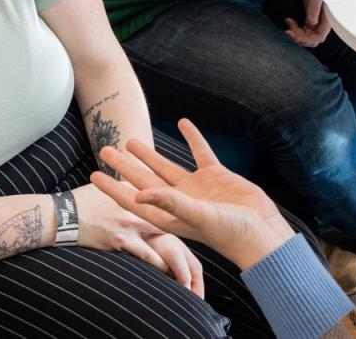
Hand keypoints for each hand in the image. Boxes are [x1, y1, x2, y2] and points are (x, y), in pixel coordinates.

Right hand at [71, 183, 203, 296]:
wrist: (60, 214)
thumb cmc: (82, 202)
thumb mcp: (109, 189)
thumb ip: (128, 191)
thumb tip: (142, 194)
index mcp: (136, 196)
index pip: (167, 210)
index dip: (182, 221)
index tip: (193, 232)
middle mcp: (137, 208)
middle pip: (171, 227)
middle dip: (184, 246)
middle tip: (194, 263)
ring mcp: (130, 224)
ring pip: (165, 242)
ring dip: (178, 259)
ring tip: (188, 275)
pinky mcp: (120, 240)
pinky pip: (146, 255)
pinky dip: (160, 265)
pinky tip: (170, 275)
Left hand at [91, 119, 294, 270]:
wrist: (263, 232)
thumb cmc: (230, 233)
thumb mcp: (198, 216)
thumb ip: (171, 202)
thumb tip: (139, 194)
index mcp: (170, 216)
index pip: (134, 199)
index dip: (113, 187)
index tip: (93, 175)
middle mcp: (180, 202)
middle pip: (145, 180)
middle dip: (125, 166)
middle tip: (105, 149)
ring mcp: (198, 188)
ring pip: (167, 167)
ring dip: (150, 154)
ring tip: (130, 140)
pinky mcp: (217, 176)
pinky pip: (201, 153)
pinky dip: (192, 139)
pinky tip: (183, 123)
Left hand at [283, 0, 330, 46]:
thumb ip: (313, 12)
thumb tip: (311, 25)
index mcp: (327, 20)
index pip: (319, 37)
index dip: (307, 40)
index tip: (294, 36)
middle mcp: (322, 22)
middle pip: (312, 38)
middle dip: (300, 37)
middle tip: (288, 30)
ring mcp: (315, 20)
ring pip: (306, 34)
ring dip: (296, 32)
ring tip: (289, 22)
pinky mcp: (310, 17)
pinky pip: (303, 28)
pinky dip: (295, 27)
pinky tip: (289, 21)